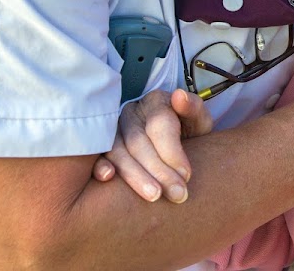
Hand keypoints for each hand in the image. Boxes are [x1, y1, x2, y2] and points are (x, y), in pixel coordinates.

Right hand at [91, 87, 213, 202]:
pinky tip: (108, 178)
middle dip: (158, 170)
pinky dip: (99, 166)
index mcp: (155, 102)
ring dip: (134, 176)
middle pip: (138, 141)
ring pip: (117, 151)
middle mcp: (130, 113)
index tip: (187, 175)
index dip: (172, 151)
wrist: (176, 144)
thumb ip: (194, 108)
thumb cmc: (187, 132)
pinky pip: (95, 156)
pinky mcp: (99, 147)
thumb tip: (179, 96)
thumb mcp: (198, 120)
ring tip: (154, 196)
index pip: (159, 124)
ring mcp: (112, 130)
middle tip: (176, 194)